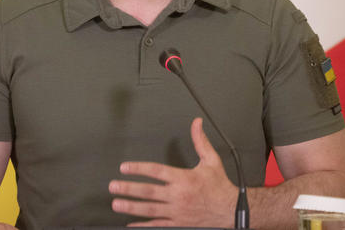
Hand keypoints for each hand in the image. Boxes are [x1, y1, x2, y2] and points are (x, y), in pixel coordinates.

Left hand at [109, 117, 237, 226]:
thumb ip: (200, 141)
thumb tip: (196, 123)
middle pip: (149, 191)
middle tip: (114, 186)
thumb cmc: (220, 186)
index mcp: (184, 179)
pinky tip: (131, 224)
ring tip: (117, 203)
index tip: (125, 167)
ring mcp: (177, 211)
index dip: (139, 168)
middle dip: (129, 188)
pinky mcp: (178, 223)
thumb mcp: (211, 160)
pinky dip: (143, 225)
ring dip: (131, 206)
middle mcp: (178, 196)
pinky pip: (158, 225)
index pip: (156, 171)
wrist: (231, 210)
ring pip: (150, 209)